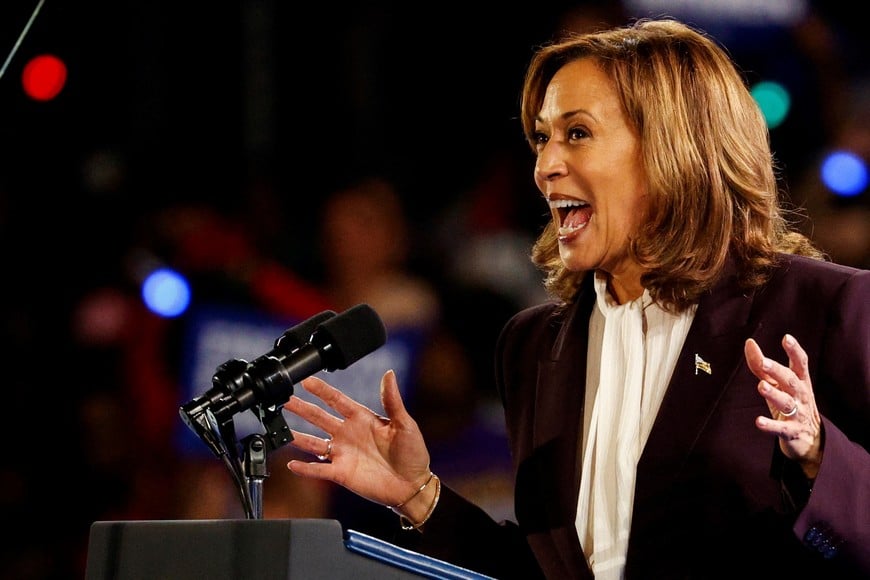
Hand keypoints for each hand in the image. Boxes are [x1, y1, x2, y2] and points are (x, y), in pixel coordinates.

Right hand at [283, 369, 431, 507]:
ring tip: (280, 428)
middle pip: (319, 418)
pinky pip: (319, 470)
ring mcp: (343, 453)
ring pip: (314, 442)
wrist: (413, 485)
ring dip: (297, 436)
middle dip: (301, 408)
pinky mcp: (341, 473)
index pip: (337, 400)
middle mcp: (348, 434)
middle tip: (285, 398)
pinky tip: (292, 464)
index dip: (322, 390)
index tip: (306, 380)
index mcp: (362, 418)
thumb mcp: (404, 423)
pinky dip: (305, 468)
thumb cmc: (413, 453)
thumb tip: (389, 374)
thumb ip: (392, 400)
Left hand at [744, 335, 822, 477]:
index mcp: (800, 381)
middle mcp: (801, 395)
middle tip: (764, 362)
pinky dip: (770, 425)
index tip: (786, 338)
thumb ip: (761, 365)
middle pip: (791, 381)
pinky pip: (780, 428)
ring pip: (786, 402)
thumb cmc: (791, 403)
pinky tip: (758, 422)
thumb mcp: (778, 383)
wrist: (810, 439)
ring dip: (774, 394)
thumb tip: (749, 342)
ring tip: (761, 386)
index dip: (794, 350)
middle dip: (778, 371)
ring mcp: (798, 414)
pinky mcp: (792, 431)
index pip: (800, 363)